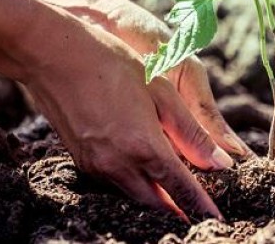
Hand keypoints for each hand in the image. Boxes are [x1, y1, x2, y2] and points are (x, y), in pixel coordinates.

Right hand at [19, 10, 233, 219]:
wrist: (53, 55)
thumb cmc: (112, 64)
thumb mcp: (162, 92)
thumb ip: (192, 133)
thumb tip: (221, 164)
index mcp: (144, 147)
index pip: (181, 190)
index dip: (201, 206)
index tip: (217, 219)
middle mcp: (118, 165)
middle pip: (157, 202)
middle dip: (179, 207)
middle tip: (199, 206)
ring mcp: (96, 166)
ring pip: (135, 196)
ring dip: (157, 198)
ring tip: (177, 191)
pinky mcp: (82, 162)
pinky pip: (115, 183)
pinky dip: (135, 184)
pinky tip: (145, 169)